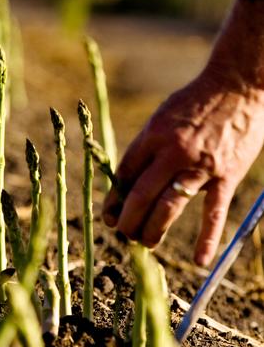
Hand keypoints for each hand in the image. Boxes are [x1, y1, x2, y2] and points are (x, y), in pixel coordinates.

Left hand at [102, 65, 263, 264]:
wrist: (238, 85)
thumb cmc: (194, 102)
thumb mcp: (161, 118)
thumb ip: (146, 148)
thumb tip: (128, 182)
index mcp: (153, 136)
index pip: (125, 175)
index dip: (114, 199)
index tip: (109, 215)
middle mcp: (172, 152)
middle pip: (142, 195)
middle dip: (128, 220)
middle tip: (123, 234)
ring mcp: (199, 165)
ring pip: (170, 206)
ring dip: (153, 230)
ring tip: (144, 244)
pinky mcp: (226, 175)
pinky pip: (214, 212)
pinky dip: (207, 238)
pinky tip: (199, 261)